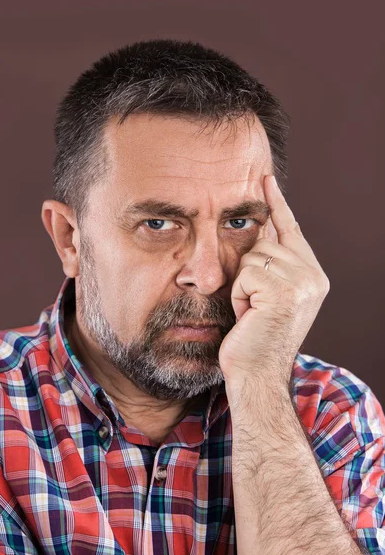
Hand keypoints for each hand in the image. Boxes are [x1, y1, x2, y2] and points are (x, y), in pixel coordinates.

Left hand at [218, 175, 329, 388]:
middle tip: (254, 305)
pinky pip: (246, 272)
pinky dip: (240, 294)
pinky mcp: (284, 291)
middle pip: (264, 242)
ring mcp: (302, 283)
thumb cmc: (255, 339)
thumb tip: (257, 229)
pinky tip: (249, 314)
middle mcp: (313, 277)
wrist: (257, 374)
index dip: (277, 204)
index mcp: (313, 276)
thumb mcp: (267, 296)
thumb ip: (271, 265)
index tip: (265, 179)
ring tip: (252, 311)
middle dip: (248, 271)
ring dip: (243, 284)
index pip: (291, 230)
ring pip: (254, 256)